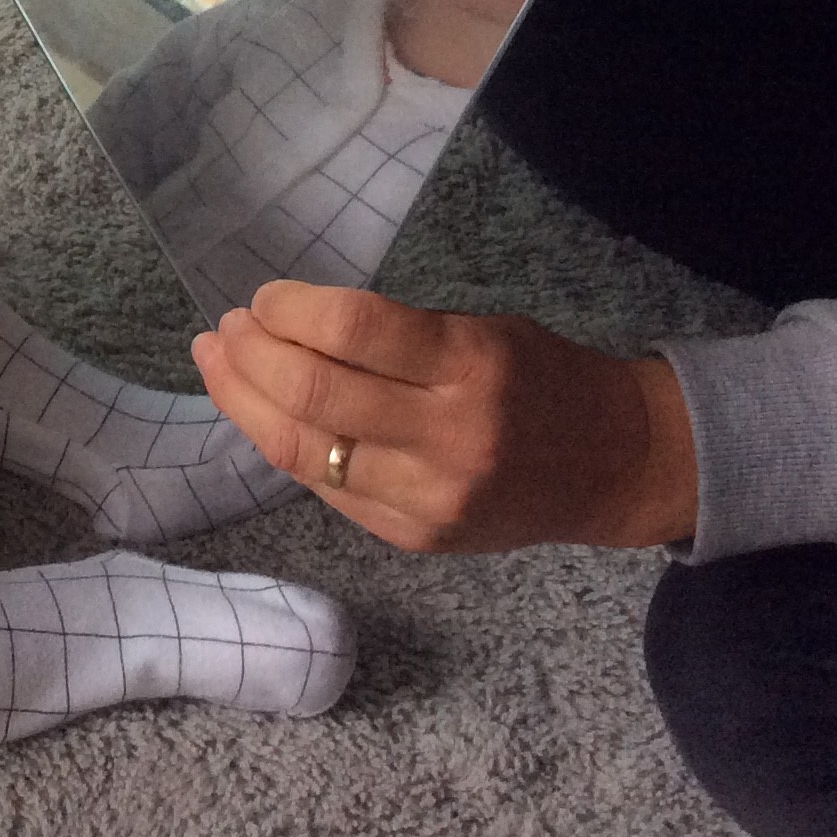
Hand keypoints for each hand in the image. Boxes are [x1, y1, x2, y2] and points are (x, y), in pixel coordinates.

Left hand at [191, 282, 698, 552]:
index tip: (262, 298)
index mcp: (469, 364)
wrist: (617, 466)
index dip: (289, 309)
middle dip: (249, 355)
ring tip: (219, 364)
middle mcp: (448, 435)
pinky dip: (284, 444)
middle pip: (311, 393)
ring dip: (243, 401)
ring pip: (300, 450)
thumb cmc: (540, 378)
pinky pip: (324, 489)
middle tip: (225, 330)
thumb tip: (283, 328)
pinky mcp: (415, 537)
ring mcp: (429, 497)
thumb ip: (392, 336)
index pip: (352, 328)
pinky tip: (262, 414)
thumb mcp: (480, 330)